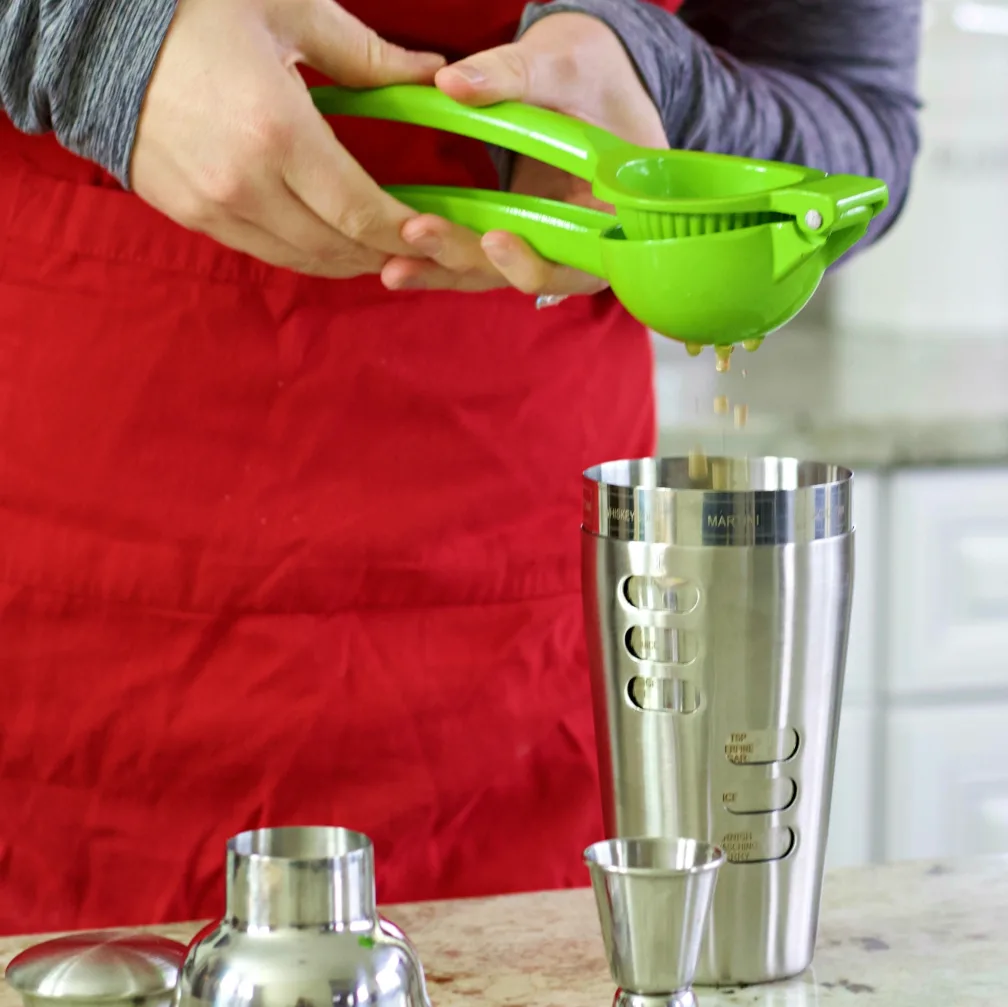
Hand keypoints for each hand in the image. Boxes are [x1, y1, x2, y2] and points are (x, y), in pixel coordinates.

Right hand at [131, 0, 444, 276]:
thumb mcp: (290, 11)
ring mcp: (212, 207)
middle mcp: (245, 185)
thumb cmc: (193, 6)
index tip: (435, 236)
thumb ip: (368, 56)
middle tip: (418, 251)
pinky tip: (326, 239)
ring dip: (346, 261)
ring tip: (379, 250)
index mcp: (278, 133)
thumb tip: (430, 74)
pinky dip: (303, 253)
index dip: (405, 234)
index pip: (361, 212)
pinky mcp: (188, 214)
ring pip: (300, 260)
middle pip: (336, 248)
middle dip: (385, 255)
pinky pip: (262, 251)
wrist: (92, 27)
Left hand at [380, 12, 666, 296]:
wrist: (584, 78)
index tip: (495, 238)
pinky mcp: (506, 235)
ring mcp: (538, 243)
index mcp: (614, 215)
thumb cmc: (590, 72)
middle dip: (470, 261)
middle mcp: (577, 242)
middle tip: (419, 234)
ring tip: (394, 267)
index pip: (582, 266)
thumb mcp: (561, 64)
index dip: (538, 263)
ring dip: (442, 271)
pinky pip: (471, 255)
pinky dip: (435, 259)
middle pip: (524, 274)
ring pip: (491, 273)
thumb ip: (513, 75)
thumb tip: (452, 84)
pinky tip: (392, 262)